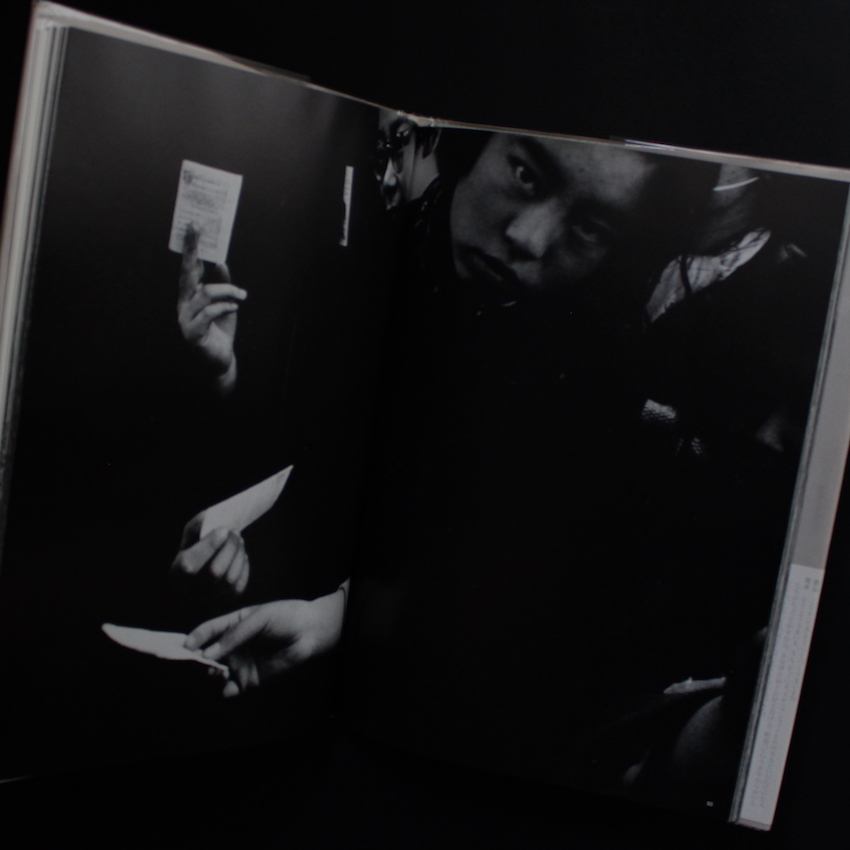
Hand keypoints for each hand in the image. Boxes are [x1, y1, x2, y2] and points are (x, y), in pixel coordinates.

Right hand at [171, 511, 249, 594]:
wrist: (195, 586)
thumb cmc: (192, 556)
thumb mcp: (188, 541)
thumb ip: (197, 527)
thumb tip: (210, 516)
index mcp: (175, 575)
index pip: (190, 564)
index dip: (210, 546)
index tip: (223, 530)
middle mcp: (189, 593)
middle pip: (215, 572)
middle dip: (228, 548)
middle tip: (235, 532)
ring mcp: (208, 601)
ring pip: (229, 580)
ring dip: (238, 556)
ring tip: (239, 541)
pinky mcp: (225, 604)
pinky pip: (239, 586)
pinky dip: (243, 568)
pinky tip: (240, 556)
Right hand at [178, 226, 245, 394]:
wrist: (221, 360)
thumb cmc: (222, 331)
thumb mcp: (226, 303)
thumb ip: (223, 284)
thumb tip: (220, 260)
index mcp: (189, 296)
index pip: (189, 269)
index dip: (191, 249)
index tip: (193, 226)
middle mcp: (183, 305)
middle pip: (187, 274)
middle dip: (193, 251)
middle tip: (199, 231)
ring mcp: (185, 319)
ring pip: (203, 294)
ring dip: (226, 291)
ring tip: (241, 295)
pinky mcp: (192, 333)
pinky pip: (208, 313)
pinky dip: (224, 306)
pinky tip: (235, 306)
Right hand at [185, 589, 346, 696]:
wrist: (309, 632)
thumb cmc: (284, 617)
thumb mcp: (258, 619)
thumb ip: (234, 635)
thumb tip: (208, 653)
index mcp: (232, 624)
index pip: (207, 631)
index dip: (194, 638)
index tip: (184, 646)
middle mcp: (233, 645)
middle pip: (207, 654)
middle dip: (198, 658)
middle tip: (195, 661)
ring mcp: (241, 662)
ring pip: (216, 671)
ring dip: (212, 673)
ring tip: (218, 671)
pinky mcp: (250, 679)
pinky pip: (232, 688)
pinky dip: (227, 689)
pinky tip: (229, 686)